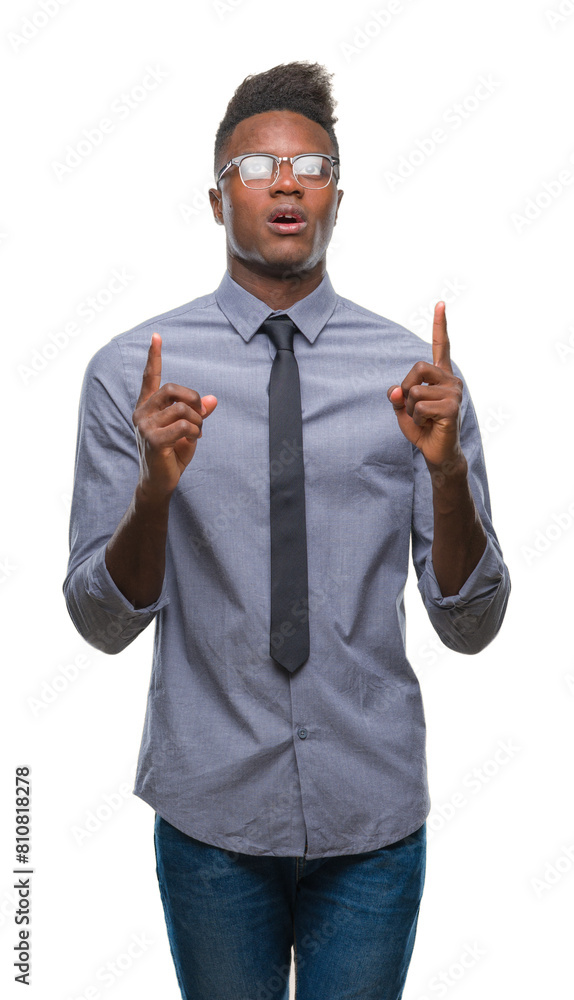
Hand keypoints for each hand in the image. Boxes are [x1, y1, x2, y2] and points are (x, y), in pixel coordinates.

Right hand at [132, 333, 217, 499]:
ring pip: (182, 409)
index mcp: (147, 407)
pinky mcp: (152, 439)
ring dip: (197, 421)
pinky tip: (192, 440)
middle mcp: (141, 412)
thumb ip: (197, 413)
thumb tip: (213, 400)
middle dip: (194, 399)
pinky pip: (184, 425)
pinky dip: (195, 431)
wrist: (160, 483)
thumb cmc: (172, 454)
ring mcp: (144, 426)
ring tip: (196, 432)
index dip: (153, 356)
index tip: (157, 336)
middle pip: (172, 389)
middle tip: (201, 414)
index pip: (149, 377)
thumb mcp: (188, 429)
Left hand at [387, 302, 463, 471]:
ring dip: (410, 409)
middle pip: (417, 368)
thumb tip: (395, 390)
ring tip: (423, 419)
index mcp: (441, 376)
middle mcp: (451, 380)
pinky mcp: (452, 407)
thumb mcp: (403, 411)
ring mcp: (454, 393)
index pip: (441, 346)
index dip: (440, 326)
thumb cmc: (423, 430)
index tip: (440, 303)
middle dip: (406, 388)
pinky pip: (420, 406)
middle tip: (412, 406)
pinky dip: (416, 419)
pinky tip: (428, 425)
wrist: (437, 454)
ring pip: (415, 391)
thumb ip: (397, 397)